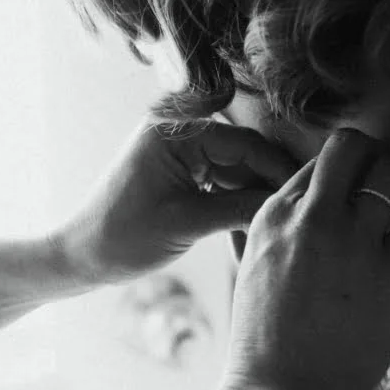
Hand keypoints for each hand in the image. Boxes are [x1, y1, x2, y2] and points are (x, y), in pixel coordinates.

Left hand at [51, 121, 297, 287]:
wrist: (80, 257)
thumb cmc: (124, 237)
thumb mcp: (189, 222)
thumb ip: (241, 207)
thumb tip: (291, 203)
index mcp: (175, 132)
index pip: (245, 144)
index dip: (279, 170)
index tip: (309, 195)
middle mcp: (177, 133)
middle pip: (244, 155)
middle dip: (270, 185)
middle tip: (303, 213)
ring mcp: (178, 153)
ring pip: (236, 171)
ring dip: (255, 197)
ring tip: (282, 225)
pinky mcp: (178, 173)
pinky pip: (220, 182)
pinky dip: (237, 204)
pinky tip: (256, 228)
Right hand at [222, 128, 389, 389]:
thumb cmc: (262, 340)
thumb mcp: (248, 268)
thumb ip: (264, 230)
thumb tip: (281, 205)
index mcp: (273, 213)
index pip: (318, 158)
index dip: (342, 171)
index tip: (353, 192)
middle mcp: (312, 217)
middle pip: (355, 147)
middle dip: (373, 160)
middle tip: (382, 188)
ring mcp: (353, 242)